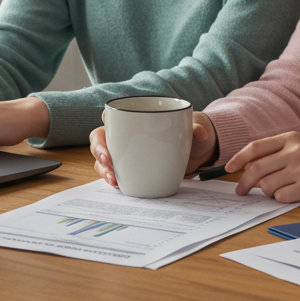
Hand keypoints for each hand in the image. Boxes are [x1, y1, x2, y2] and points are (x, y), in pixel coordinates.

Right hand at [90, 112, 217, 187]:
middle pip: (100, 138)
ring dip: (103, 169)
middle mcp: (124, 136)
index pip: (113, 115)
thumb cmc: (187, 131)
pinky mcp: (128, 170)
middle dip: (99, 149)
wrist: (195, 151)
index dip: (106, 118)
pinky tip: (116, 185)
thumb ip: (197, 127)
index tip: (107, 122)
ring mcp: (124, 154)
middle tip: (108, 160)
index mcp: (135, 118)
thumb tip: (200, 133)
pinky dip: (111, 180)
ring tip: (113, 178)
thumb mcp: (194, 127)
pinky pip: (113, 174)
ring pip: (103, 159)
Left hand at [225, 133, 299, 202]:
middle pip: (256, 169)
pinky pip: (282, 197)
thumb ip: (279, 152)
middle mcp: (294, 151)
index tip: (228, 169)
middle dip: (244, 182)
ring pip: (267, 185)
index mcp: (290, 138)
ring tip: (284, 188)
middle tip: (241, 190)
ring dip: (269, 191)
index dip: (237, 159)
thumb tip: (249, 167)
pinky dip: (283, 198)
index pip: (255, 148)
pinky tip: (296, 193)